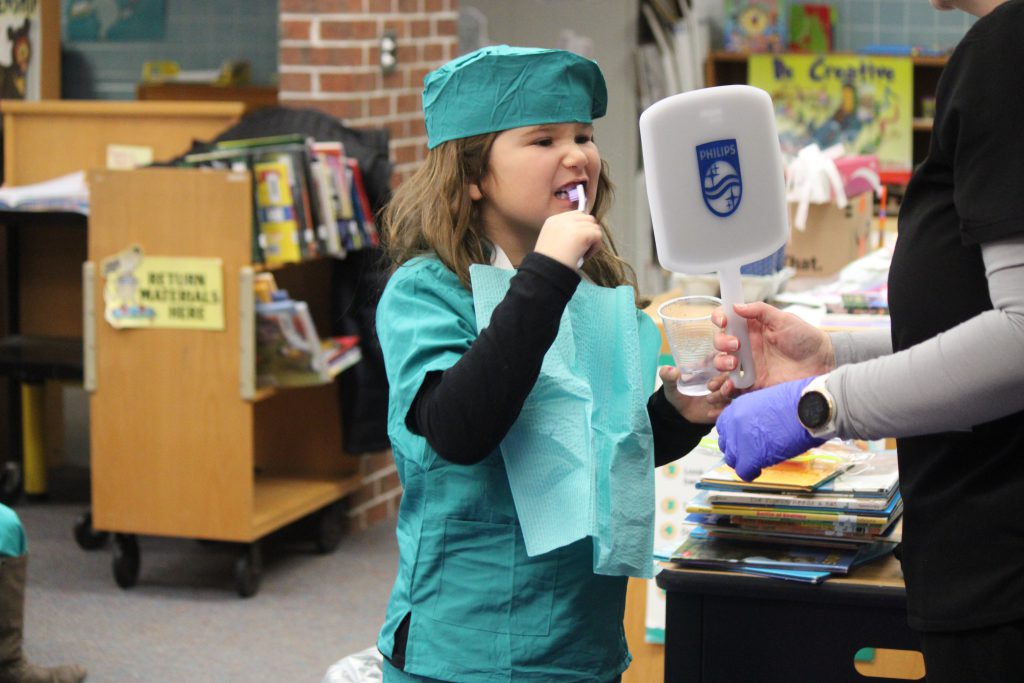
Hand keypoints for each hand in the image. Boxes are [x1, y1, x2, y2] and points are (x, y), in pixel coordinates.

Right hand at [534, 210, 602, 269]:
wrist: (546, 272)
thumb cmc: (549, 263)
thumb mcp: (552, 241)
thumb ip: (565, 232)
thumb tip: (585, 230)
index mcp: (553, 220)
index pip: (576, 214)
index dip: (582, 227)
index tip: (578, 242)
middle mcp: (561, 219)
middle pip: (587, 218)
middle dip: (589, 232)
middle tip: (582, 248)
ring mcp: (571, 225)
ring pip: (594, 227)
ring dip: (592, 241)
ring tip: (583, 253)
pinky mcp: (581, 234)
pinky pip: (598, 235)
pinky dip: (595, 247)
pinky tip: (585, 256)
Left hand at [658, 365, 730, 423]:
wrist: (680, 413)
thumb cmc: (678, 393)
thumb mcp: (670, 384)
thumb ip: (667, 376)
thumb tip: (670, 370)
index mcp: (711, 365)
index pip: (723, 357)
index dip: (724, 358)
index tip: (718, 363)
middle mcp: (722, 377)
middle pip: (733, 374)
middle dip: (724, 379)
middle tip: (710, 386)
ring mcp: (726, 392)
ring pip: (734, 390)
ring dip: (725, 394)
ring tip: (709, 399)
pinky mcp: (727, 406)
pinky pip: (732, 407)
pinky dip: (721, 410)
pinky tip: (709, 413)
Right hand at [711, 301, 833, 397]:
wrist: (821, 363)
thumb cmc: (805, 338)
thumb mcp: (784, 319)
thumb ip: (760, 310)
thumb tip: (736, 306)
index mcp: (751, 328)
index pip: (727, 321)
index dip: (719, 318)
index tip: (724, 322)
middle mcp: (746, 346)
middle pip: (719, 342)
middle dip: (721, 342)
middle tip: (735, 345)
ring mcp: (748, 365)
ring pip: (721, 363)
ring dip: (721, 362)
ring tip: (734, 364)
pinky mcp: (752, 384)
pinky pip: (732, 386)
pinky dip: (726, 387)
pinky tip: (731, 385)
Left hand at [716, 376, 824, 480]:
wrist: (810, 407)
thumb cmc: (798, 401)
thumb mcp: (767, 401)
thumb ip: (755, 415)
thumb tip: (757, 428)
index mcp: (738, 407)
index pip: (724, 428)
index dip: (734, 437)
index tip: (742, 442)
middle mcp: (734, 422)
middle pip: (726, 445)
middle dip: (738, 451)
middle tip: (750, 454)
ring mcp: (741, 439)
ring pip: (732, 459)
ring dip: (743, 462)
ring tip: (756, 462)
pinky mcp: (751, 456)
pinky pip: (744, 472)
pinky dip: (751, 473)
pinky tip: (759, 470)